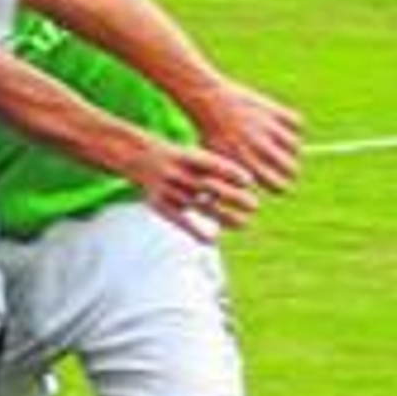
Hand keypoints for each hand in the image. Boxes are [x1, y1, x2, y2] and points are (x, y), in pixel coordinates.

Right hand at [131, 136, 259, 242]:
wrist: (141, 158)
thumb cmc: (179, 159)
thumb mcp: (195, 155)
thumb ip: (217, 167)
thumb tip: (249, 182)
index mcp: (189, 157)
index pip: (214, 165)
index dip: (233, 172)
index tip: (250, 182)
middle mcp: (180, 174)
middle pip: (211, 187)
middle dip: (234, 197)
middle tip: (255, 206)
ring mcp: (171, 191)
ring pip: (201, 206)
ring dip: (224, 217)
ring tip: (244, 224)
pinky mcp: (162, 206)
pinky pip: (181, 221)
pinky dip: (196, 232)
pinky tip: (212, 241)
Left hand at [184, 79, 303, 193]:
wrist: (208, 100)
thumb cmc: (209, 134)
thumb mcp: (215, 161)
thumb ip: (231, 181)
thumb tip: (244, 198)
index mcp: (246, 164)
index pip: (280, 186)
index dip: (280, 185)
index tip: (276, 179)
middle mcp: (260, 148)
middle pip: (293, 169)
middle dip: (289, 169)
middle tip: (281, 163)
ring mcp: (269, 129)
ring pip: (296, 146)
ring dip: (289, 146)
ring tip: (276, 143)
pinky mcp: (274, 110)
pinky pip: (297, 123)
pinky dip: (291, 124)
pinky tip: (278, 126)